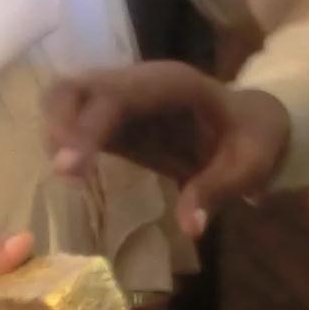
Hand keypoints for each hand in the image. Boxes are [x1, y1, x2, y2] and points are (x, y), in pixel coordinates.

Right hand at [45, 62, 290, 236]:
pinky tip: (74, 172)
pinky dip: (62, 141)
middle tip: (65, 172)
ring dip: (56, 132)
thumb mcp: (248, 166)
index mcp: (171, 85)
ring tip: (69, 174)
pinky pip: (73, 118)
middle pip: (75, 86)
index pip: (116, 97)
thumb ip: (217, 190)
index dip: (86, 127)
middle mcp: (136, 82)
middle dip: (59, 124)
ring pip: (65, 96)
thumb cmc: (252, 140)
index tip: (66, 168)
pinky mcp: (111, 118)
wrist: (250, 123)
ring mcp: (119, 97)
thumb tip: (190, 228)